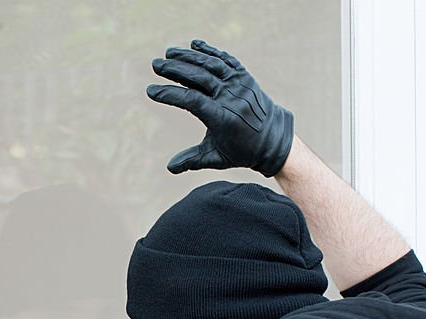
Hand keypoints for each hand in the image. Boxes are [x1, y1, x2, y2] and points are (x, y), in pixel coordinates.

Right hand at [146, 40, 293, 176]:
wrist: (274, 140)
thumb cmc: (241, 152)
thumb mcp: (216, 159)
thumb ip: (192, 161)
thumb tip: (170, 168)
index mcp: (223, 118)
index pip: (192, 101)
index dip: (170, 95)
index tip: (151, 91)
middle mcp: (232, 98)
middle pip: (199, 78)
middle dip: (175, 70)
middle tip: (155, 64)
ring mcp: (239, 84)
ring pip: (211, 65)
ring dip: (189, 57)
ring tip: (169, 52)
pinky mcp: (244, 77)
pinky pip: (226, 60)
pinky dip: (210, 51)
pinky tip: (195, 44)